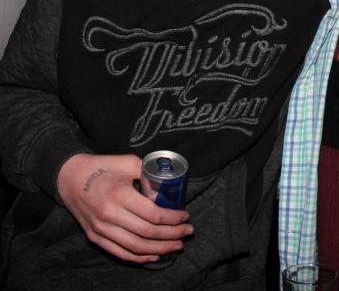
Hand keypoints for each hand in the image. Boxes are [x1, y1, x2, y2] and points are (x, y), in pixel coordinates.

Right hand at [57, 153, 192, 263]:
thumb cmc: (102, 166)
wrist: (69, 177)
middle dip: (172, 235)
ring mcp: (100, 230)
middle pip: (147, 233)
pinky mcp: (95, 237)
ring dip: (159, 249)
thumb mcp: (128, 162)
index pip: (152, 214)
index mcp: (119, 196)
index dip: (172, 219)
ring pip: (135, 247)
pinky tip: (155, 255)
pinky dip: (139, 257)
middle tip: (187, 232)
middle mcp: (109, 216)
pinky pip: (120, 253)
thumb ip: (148, 173)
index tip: (185, 216)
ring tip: (176, 246)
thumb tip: (168, 185)